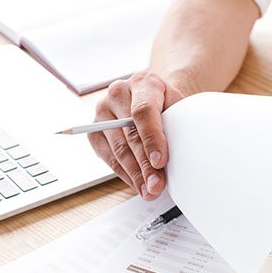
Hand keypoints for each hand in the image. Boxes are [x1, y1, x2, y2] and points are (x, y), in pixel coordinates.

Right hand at [89, 71, 183, 199]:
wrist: (151, 99)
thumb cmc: (166, 106)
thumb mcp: (177, 108)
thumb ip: (176, 127)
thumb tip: (171, 161)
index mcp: (143, 82)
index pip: (144, 111)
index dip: (152, 138)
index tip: (160, 161)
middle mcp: (118, 92)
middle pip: (131, 134)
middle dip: (145, 165)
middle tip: (157, 185)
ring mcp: (102, 111)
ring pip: (118, 149)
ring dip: (135, 174)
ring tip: (149, 190)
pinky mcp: (93, 130)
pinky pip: (108, 157)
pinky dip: (124, 174)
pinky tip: (137, 184)